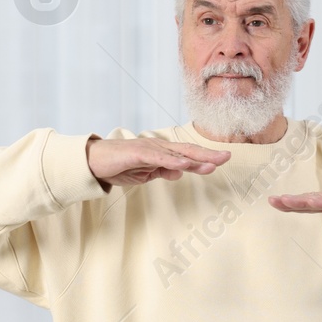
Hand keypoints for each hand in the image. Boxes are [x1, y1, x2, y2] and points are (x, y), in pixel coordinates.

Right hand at [86, 134, 230, 187]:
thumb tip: (181, 173)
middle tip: (227, 157)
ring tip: (213, 162)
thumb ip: (163, 171)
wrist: (94, 161)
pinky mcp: (137, 153)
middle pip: (188, 151)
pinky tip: (183, 165)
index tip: (223, 160)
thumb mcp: (146, 173)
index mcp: (162, 153)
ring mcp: (148, 148)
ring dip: (195, 158)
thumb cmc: (119, 165)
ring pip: (176, 153)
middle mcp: (158, 147)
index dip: (206, 157)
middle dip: (208, 155)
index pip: (188, 155)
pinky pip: (157, 157)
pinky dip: (171, 161)